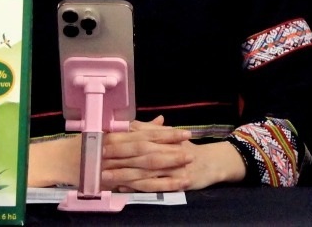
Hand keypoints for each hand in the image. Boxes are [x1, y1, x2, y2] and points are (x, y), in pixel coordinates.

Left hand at [102, 116, 247, 191]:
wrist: (212, 163)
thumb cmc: (186, 149)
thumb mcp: (169, 136)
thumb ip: (149, 130)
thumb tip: (130, 124)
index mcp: (166, 138)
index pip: (142, 137)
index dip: (123, 138)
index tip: (104, 140)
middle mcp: (169, 151)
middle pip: (142, 153)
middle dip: (120, 155)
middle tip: (100, 157)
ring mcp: (174, 168)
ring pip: (146, 171)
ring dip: (124, 173)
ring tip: (105, 175)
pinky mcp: (178, 182)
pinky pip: (156, 186)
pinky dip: (139, 187)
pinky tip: (125, 187)